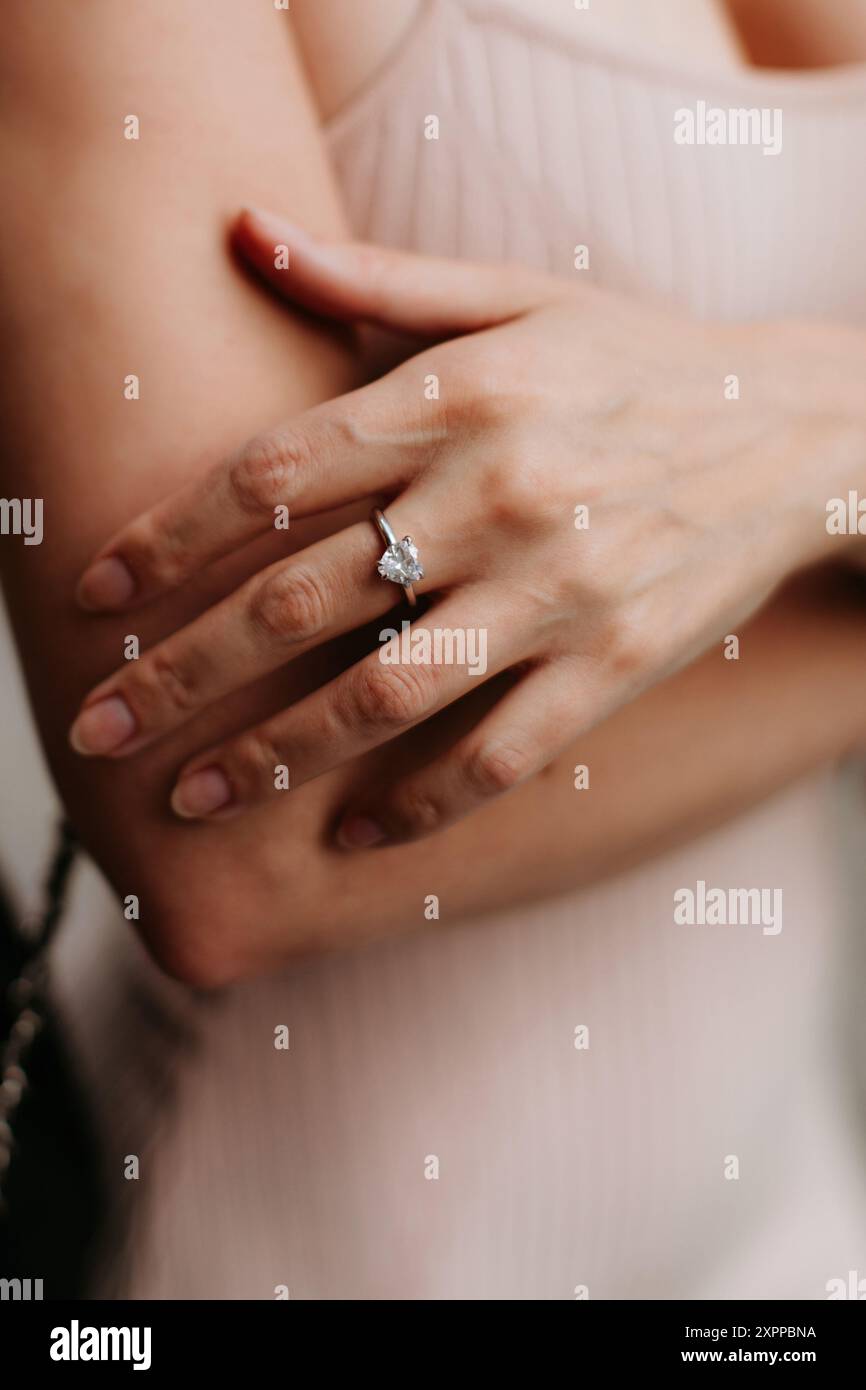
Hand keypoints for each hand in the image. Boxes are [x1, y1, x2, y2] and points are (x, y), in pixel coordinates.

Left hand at [68, 210, 865, 846]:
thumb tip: (246, 231)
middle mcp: (496, 494)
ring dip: (272, 756)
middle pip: (302, 600)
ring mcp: (558, 588)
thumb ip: (374, 279)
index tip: (96, 590)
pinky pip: (500, 754)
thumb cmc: (638, 357)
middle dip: (181, 671)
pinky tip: (352, 837)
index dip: (169, 537)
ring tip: (189, 799)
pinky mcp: (615, 662)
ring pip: (385, 694)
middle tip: (97, 727)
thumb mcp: (515, 294)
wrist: (795, 426)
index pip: (274, 472)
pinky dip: (420, 806)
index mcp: (459, 394)